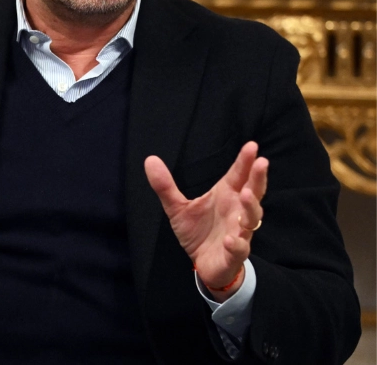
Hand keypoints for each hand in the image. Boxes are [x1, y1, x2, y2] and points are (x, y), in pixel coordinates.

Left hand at [145, 141, 268, 300]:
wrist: (204, 265)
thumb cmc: (198, 232)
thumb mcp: (177, 208)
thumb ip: (165, 186)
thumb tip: (150, 159)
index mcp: (226, 196)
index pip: (238, 176)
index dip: (245, 162)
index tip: (251, 145)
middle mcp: (237, 212)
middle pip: (253, 193)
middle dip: (258, 179)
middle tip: (262, 162)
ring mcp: (239, 233)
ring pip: (252, 219)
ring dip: (251, 208)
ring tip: (246, 195)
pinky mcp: (234, 254)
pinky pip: (239, 248)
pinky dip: (236, 244)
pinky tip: (230, 239)